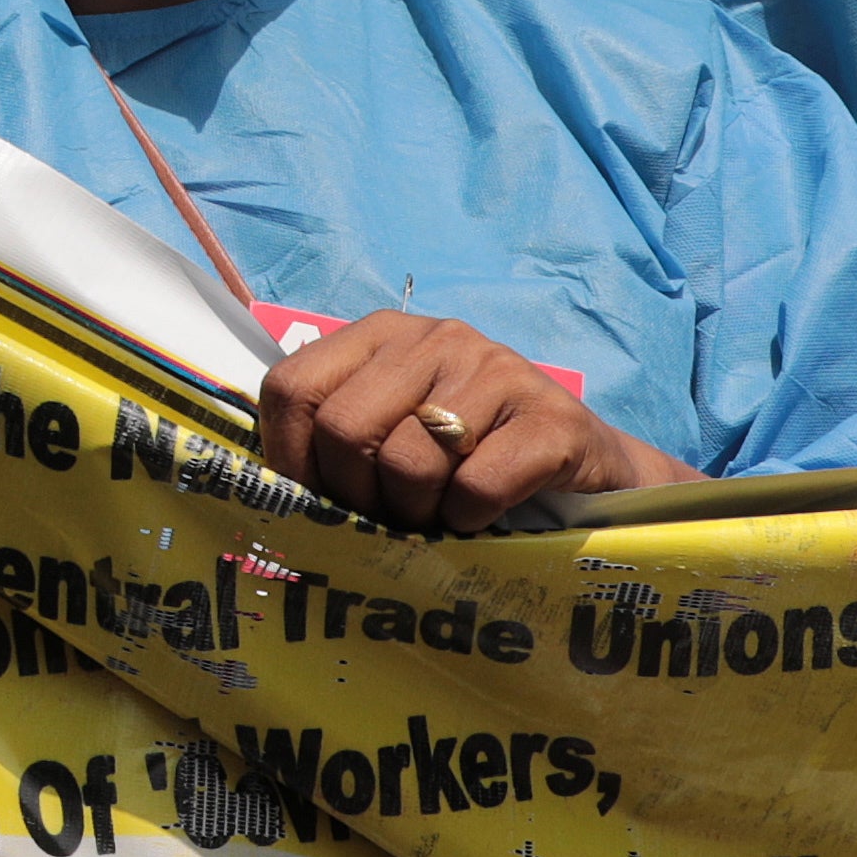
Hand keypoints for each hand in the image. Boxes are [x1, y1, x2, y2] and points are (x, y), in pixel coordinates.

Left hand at [251, 311, 696, 531]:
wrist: (590, 472)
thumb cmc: (469, 462)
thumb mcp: (392, 435)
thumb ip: (332, 442)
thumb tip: (266, 496)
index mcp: (380, 336)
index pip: (290, 389)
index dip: (292, 459)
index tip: (322, 499)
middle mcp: (436, 339)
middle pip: (346, 430)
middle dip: (360, 496)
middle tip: (394, 516)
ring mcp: (498, 370)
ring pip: (410, 463)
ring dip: (418, 514)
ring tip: (441, 514)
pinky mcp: (553, 419)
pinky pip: (477, 487)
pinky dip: (471, 520)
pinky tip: (486, 515)